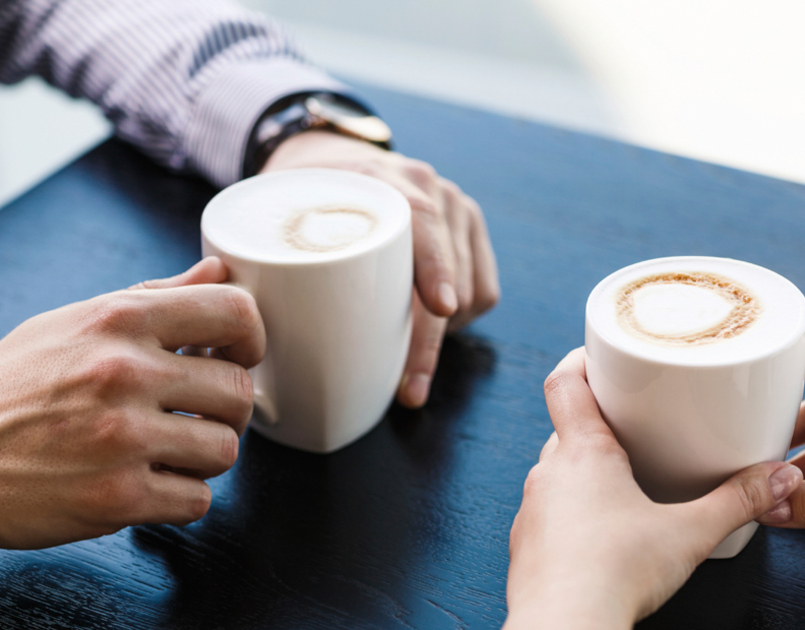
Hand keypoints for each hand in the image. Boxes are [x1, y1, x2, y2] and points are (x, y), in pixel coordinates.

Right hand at [0, 258, 264, 548]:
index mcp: (118, 320)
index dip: (250, 338)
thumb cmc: (13, 386)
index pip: (234, 310)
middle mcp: (124, 373)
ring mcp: (122, 437)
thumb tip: (219, 269)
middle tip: (195, 413)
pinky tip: (146, 482)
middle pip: (238, 390)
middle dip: (225, 407)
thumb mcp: (75, 324)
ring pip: (225, 449)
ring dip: (203, 456)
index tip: (236, 356)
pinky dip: (179, 497)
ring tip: (165, 450)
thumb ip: (156, 298)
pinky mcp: (116, 497)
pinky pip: (197, 500)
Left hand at [261, 130, 499, 407]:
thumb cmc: (299, 191)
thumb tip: (220, 334)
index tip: (438, 308)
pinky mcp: (470, 229)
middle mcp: (431, 189)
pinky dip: (463, 318)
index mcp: (381, 179)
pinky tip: (430, 329)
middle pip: (450, 274)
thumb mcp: (273, 206)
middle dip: (431, 341)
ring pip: (471, 289)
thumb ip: (254, 255)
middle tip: (407, 389)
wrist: (329, 152)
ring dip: (443, 335)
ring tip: (407, 366)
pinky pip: (484, 289)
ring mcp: (457, 208)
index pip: (422, 222)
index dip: (435, 266)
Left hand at [505, 349, 802, 628]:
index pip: (564, 382)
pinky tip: (603, 531)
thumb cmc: (615, 576)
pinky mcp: (528, 546)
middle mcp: (550, 473)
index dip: (580, 361)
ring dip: (587, 470)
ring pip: (559, 471)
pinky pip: (551, 512)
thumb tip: (780, 477)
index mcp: (583, 452)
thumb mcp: (690, 534)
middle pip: (568, 427)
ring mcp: (533, 510)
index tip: (602, 354)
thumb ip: (738, 501)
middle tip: (638, 422)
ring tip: (627, 479)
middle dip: (602, 423)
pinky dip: (574, 511)